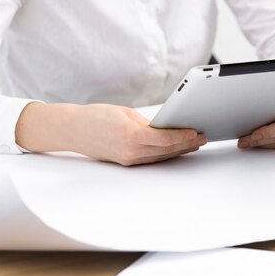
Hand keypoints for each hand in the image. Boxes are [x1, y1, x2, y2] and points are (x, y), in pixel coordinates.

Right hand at [16, 103, 206, 165]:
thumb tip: (166, 127)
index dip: (184, 136)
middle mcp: (131, 152)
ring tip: (194, 143)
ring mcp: (128, 160)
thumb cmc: (96, 116)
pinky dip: (166, 153)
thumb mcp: (125, 113)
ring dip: (179, 151)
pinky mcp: (126, 162)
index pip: (165, 139)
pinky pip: (151, 158)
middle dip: (186, 144)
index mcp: (131, 136)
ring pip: (161, 156)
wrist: (73, 130)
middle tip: (202, 137)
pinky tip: (176, 149)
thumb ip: (147, 123)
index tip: (196, 131)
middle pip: (167, 151)